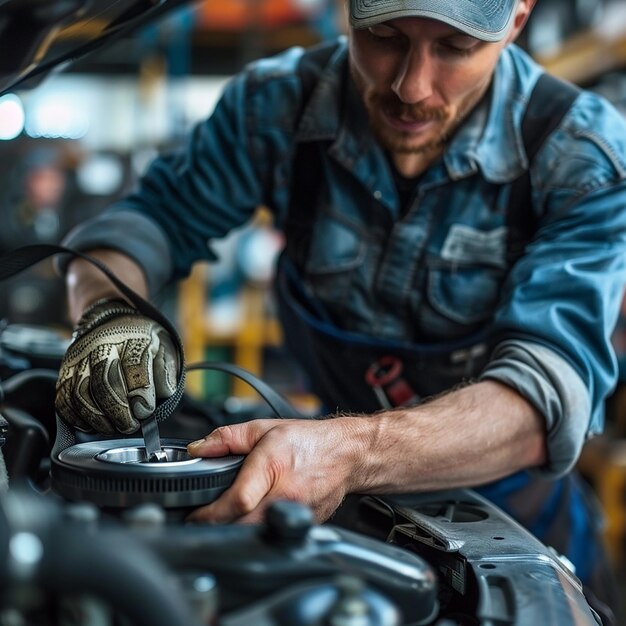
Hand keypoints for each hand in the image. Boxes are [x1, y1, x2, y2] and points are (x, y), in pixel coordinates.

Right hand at [55, 298, 178, 433]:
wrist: (110, 320)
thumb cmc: (140, 341)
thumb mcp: (164, 347)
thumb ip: (165, 371)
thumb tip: (158, 396)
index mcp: (133, 338)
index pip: (135, 367)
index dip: (141, 394)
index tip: (145, 411)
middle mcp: (103, 346)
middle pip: (105, 382)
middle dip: (119, 412)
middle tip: (129, 426)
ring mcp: (80, 358)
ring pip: (81, 393)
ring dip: (97, 418)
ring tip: (112, 428)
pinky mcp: (65, 370)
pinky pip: (63, 398)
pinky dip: (75, 417)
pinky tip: (90, 424)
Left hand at [186, 416, 369, 523]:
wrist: (346, 454)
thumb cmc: (308, 441)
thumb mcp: (264, 428)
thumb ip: (227, 437)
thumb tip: (198, 449)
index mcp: (274, 466)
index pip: (237, 501)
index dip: (209, 513)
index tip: (194, 514)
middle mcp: (287, 495)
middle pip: (242, 526)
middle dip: (217, 526)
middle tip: (203, 518)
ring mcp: (297, 514)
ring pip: (256, 537)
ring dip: (235, 532)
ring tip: (225, 519)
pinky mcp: (303, 526)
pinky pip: (272, 536)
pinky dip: (255, 533)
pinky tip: (250, 520)